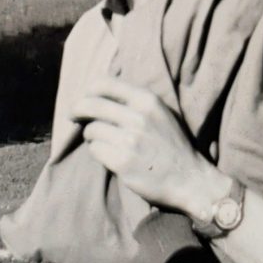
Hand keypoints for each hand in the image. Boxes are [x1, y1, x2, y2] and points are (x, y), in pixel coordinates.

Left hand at [72, 77, 228, 214]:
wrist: (189, 179)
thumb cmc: (172, 146)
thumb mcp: (160, 114)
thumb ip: (135, 102)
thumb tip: (97, 96)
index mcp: (147, 100)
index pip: (104, 84)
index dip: (87, 91)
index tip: (83, 100)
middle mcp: (138, 117)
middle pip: (89, 105)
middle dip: (76, 111)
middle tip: (73, 118)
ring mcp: (130, 140)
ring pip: (90, 130)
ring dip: (91, 137)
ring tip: (104, 143)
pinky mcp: (123, 161)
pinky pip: (95, 150)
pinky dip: (98, 153)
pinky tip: (110, 157)